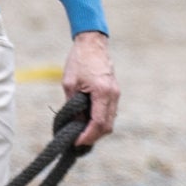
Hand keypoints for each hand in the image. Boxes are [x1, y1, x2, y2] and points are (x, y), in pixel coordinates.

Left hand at [63, 30, 118, 146]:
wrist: (92, 43)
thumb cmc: (78, 61)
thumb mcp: (69, 84)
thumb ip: (73, 105)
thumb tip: (75, 123)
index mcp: (102, 92)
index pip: (98, 123)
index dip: (88, 136)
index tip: (76, 142)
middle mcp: (113, 95)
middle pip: (107, 126)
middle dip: (93, 137)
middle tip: (77, 141)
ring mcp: (116, 93)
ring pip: (110, 120)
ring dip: (97, 130)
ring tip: (81, 133)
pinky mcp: (114, 92)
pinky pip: (109, 112)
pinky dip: (100, 120)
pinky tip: (87, 122)